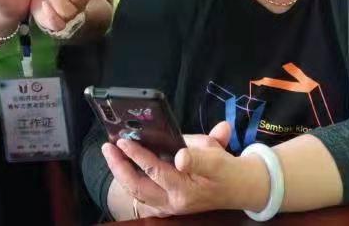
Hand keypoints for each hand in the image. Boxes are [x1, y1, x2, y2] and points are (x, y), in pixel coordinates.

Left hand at [103, 122, 269, 217]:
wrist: (241, 188)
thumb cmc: (227, 169)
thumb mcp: (217, 156)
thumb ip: (199, 154)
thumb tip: (181, 154)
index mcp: (185, 190)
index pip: (154, 169)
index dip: (136, 154)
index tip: (123, 141)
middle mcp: (173, 203)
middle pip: (137, 187)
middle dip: (119, 166)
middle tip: (108, 148)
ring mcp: (169, 207)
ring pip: (137, 193)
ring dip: (121, 174)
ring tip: (111, 155)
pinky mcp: (167, 206)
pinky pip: (143, 197)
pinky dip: (130, 183)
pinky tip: (123, 168)